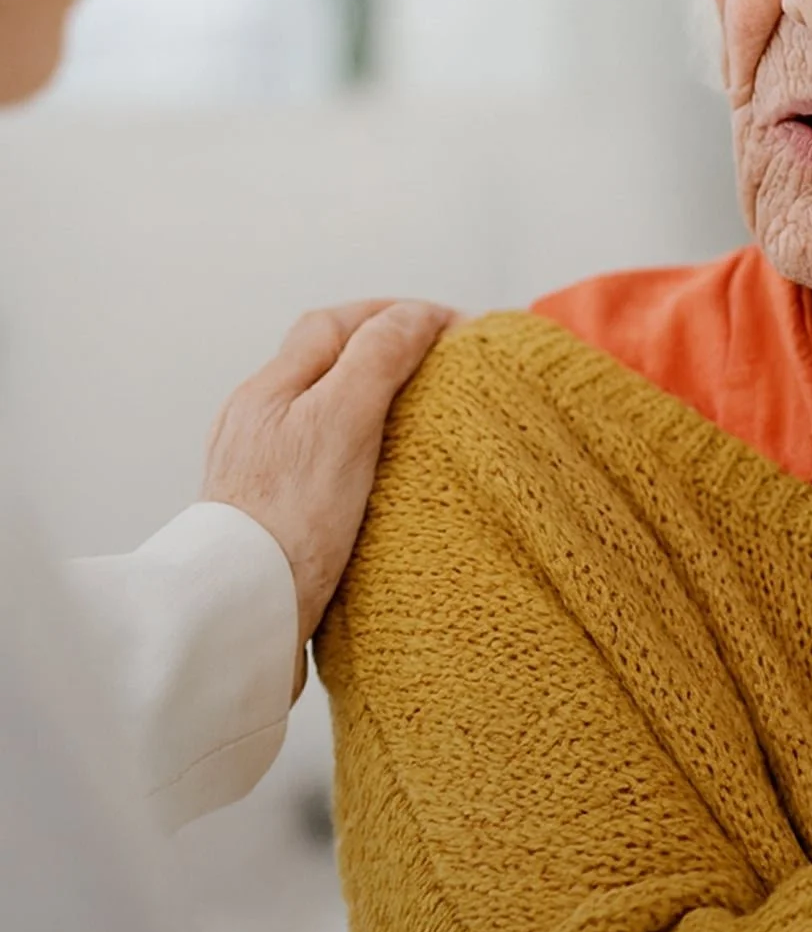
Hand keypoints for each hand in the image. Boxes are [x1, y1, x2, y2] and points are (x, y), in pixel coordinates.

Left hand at [201, 297, 454, 692]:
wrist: (238, 617)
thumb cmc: (288, 522)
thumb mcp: (343, 420)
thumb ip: (378, 355)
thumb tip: (413, 316)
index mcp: (268, 389)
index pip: (336, 323)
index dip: (396, 314)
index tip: (453, 329)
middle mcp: (256, 423)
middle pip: (325, 362)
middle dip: (383, 352)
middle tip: (438, 365)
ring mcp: (258, 471)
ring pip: (321, 411)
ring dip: (370, 401)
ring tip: (418, 415)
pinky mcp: (268, 517)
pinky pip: (317, 460)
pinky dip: (354, 449)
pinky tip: (377, 474)